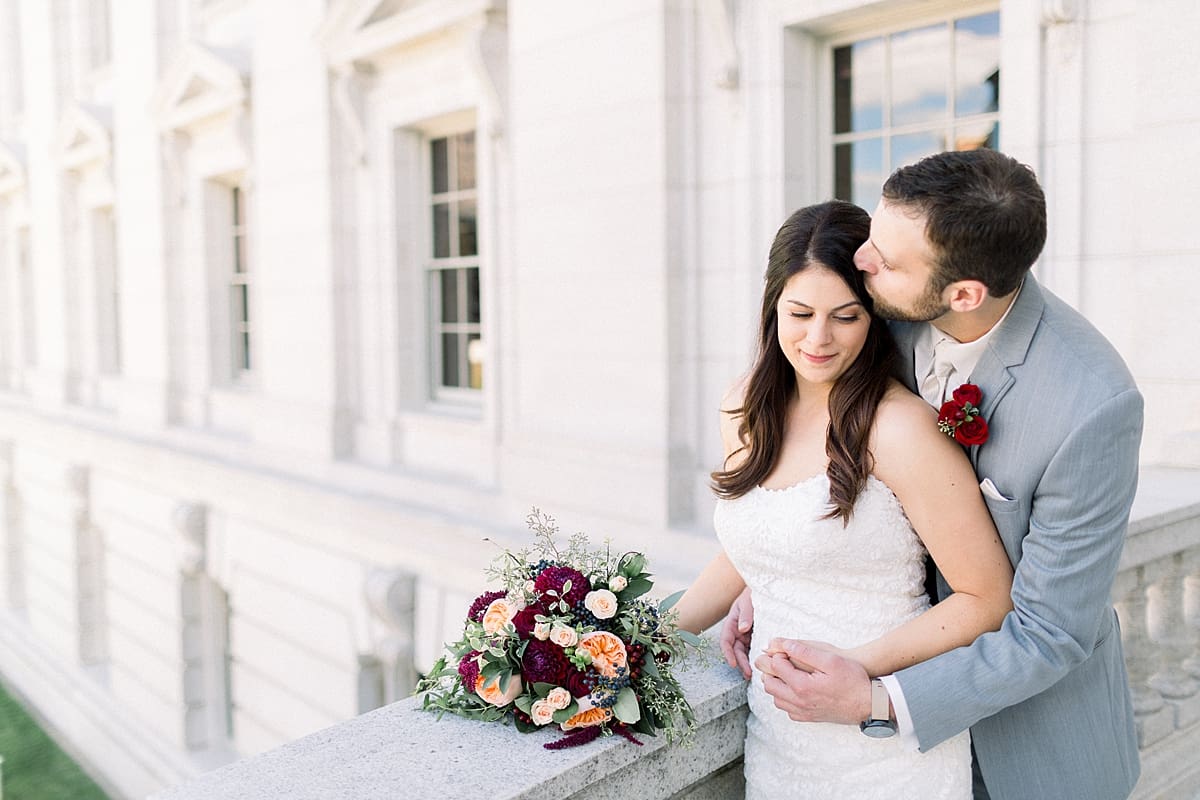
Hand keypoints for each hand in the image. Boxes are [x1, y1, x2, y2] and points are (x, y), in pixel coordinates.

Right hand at [720, 586, 754, 677]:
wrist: (767, 589)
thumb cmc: (754, 593)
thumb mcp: (749, 601)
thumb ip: (746, 614)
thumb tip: (742, 629)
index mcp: (732, 622)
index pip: (726, 640)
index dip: (728, 653)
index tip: (733, 663)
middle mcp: (738, 630)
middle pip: (736, 650)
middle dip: (740, 662)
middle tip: (748, 673)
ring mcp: (748, 635)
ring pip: (745, 652)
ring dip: (747, 663)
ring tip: (754, 675)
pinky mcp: (758, 637)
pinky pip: (755, 648)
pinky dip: (757, 656)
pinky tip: (763, 664)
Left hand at [753, 639, 871, 724]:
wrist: (869, 705)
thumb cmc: (853, 681)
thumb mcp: (831, 660)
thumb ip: (805, 652)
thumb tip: (785, 645)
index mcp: (801, 686)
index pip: (775, 667)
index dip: (778, 654)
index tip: (787, 650)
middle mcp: (798, 702)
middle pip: (769, 684)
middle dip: (771, 670)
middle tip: (782, 660)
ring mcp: (803, 712)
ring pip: (775, 699)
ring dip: (777, 685)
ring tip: (787, 673)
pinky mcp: (808, 718)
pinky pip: (787, 709)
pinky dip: (785, 698)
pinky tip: (795, 689)